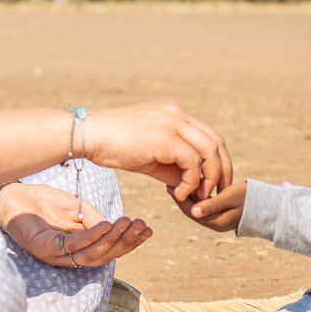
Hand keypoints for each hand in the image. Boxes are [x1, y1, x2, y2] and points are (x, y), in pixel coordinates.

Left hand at [0, 182, 151, 268]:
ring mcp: (57, 255)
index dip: (129, 241)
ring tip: (128, 224)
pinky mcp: (45, 249)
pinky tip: (107, 226)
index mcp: (78, 247)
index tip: (147, 228)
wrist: (11, 196)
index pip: (108, 249)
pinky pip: (73, 246)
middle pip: (104, 256)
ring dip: (113, 240)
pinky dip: (92, 237)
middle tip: (142, 227)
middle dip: (126, 242)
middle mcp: (69, 256)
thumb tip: (115, 226)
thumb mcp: (76, 208)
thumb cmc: (42, 202)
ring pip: (92, 255)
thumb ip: (94, 219)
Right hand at [83, 102, 232, 202]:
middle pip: (216, 142)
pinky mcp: (165, 138)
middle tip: (217, 194)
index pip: (208, 135)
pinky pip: (191, 163)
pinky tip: (178, 194)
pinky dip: (191, 182)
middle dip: (222, 170)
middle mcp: (177, 114)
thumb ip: (172, 166)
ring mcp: (172, 124)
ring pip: (210, 151)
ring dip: (209, 178)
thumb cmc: (112, 146)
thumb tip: (191, 186)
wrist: (88, 135)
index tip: (214, 183)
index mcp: (173, 114)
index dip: (217, 161)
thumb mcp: (149, 156)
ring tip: (199, 197)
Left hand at [171, 180, 246, 232]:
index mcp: (216, 222)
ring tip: (178, 181)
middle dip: (181, 197)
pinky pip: (204, 206)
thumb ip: (212, 204)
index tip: (170, 185)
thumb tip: (193, 211)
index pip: (191, 211)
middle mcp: (214, 223)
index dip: (179, 198)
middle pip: (191, 210)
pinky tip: (193, 185)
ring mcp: (218, 219)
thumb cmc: (250, 198)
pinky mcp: (220, 213)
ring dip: (188, 196)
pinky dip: (197, 196)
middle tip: (169, 181)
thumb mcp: (230, 198)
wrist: (266, 204)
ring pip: (197, 208)